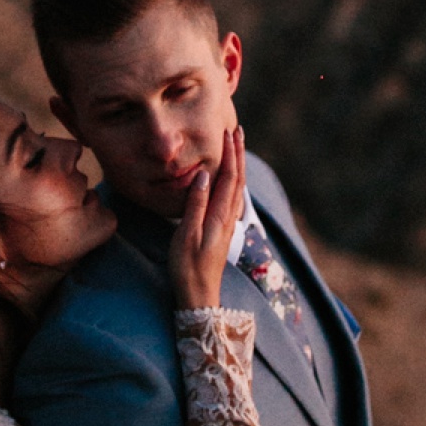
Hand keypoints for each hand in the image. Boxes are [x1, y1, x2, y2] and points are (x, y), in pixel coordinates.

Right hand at [168, 127, 244, 312]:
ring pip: (237, 188)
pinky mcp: (223, 230)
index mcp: (220, 215)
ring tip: (236, 147)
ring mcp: (228, 224)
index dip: (230, 153)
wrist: (199, 295)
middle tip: (237, 130)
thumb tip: (204, 174)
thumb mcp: (187, 235)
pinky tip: (230, 179)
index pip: (229, 177)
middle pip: (238, 179)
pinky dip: (233, 180)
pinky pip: (233, 197)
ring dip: (238, 165)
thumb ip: (196, 204)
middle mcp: (228, 217)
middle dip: (238, 153)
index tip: (229, 132)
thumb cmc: (188, 267)